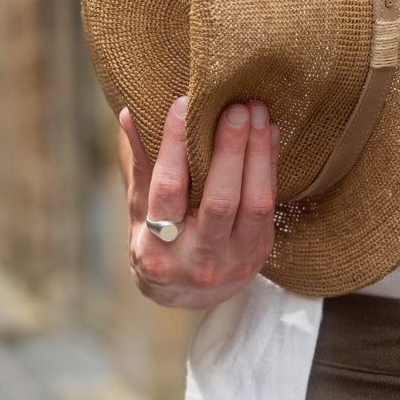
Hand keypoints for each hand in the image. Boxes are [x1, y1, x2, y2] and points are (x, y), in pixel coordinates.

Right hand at [118, 95, 281, 308]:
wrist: (189, 296)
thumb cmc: (158, 246)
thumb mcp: (140, 213)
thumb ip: (141, 166)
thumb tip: (128, 114)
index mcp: (158, 250)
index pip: (168, 189)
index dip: (176, 145)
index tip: (184, 104)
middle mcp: (198, 261)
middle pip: (220, 200)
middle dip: (231, 149)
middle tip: (236, 108)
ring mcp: (234, 262)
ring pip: (254, 203)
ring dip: (259, 154)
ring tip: (258, 112)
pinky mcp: (260, 254)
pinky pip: (270, 206)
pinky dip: (270, 167)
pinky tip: (270, 135)